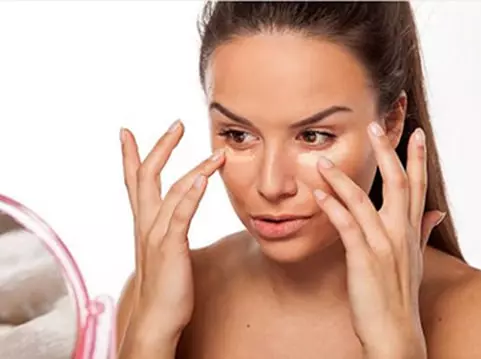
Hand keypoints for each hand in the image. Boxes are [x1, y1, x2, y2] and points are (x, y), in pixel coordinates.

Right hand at [118, 120, 224, 353]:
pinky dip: (191, 195)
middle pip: (147, 175)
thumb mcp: (164, 251)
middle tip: (177, 124)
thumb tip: (175, 219)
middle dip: (161, 147)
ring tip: (218, 154)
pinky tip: (203, 178)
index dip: (129, 156)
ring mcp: (157, 235)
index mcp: (144, 223)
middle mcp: (146, 224)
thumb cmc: (165, 286)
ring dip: (196, 168)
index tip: (126, 132)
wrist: (156, 318)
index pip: (134, 182)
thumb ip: (168, 230)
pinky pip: (180, 215)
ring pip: (173, 191)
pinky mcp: (170, 248)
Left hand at [313, 122, 445, 357]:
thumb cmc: (401, 294)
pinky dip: (332, 207)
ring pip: (364, 201)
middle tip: (375, 125)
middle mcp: (401, 233)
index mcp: (411, 231)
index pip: (418, 186)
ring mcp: (384, 245)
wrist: (395, 332)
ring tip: (323, 161)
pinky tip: (319, 194)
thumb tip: (438, 213)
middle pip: (397, 183)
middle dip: (386, 152)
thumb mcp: (417, 260)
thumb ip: (423, 232)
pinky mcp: (364, 259)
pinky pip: (347, 226)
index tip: (417, 133)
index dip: (418, 158)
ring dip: (342, 178)